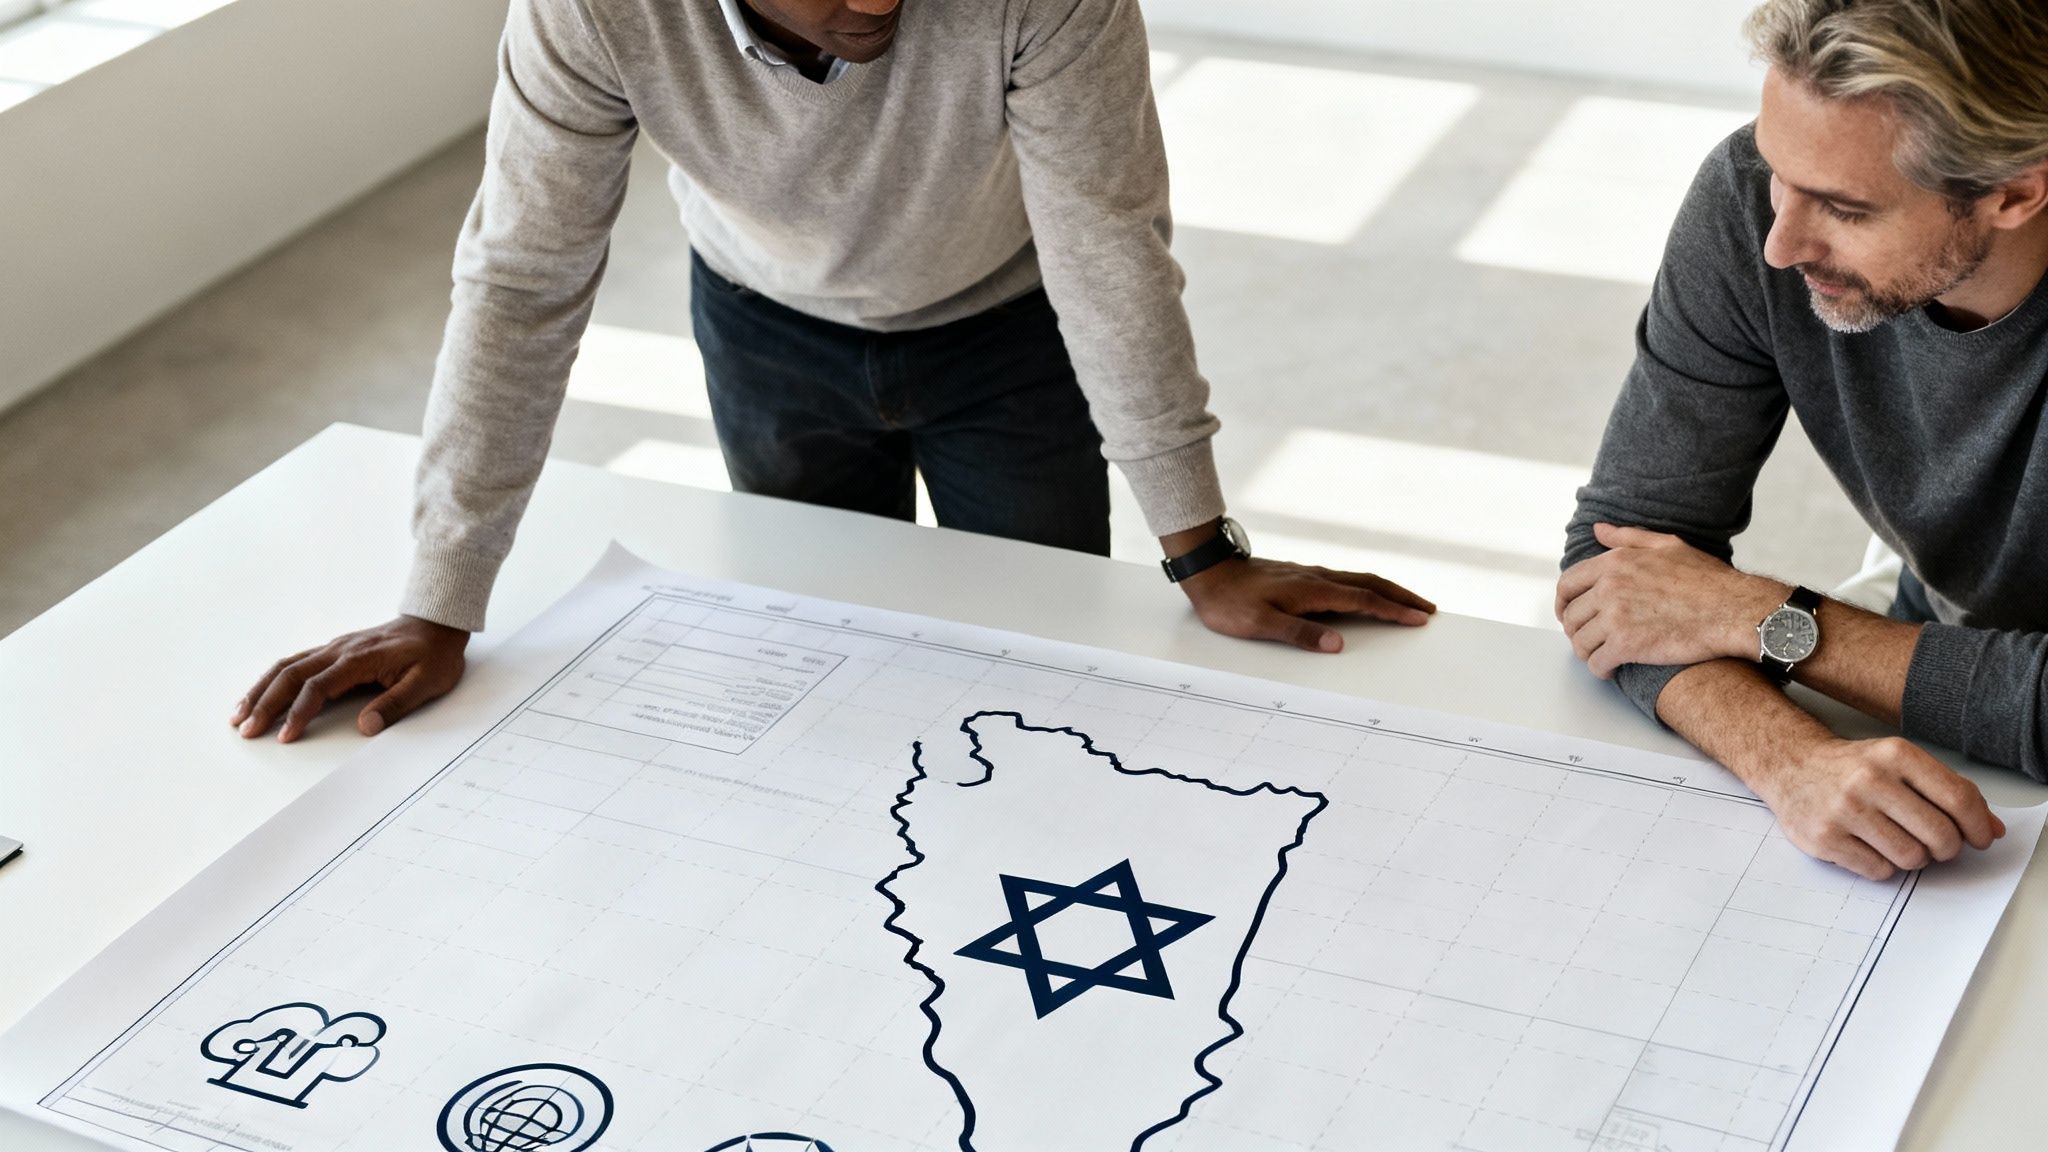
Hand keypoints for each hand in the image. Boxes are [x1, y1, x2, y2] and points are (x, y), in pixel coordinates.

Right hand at [232, 616, 469, 742]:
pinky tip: (261, 693)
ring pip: (287, 666)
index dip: (298, 713)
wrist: (437, 623)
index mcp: (359, 659)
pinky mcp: (334, 650)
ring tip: (239, 715)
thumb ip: (396, 704)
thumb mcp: (427, 682)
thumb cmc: (434, 654)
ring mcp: (334, 647)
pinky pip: (295, 662)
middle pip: (291, 675)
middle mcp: (339, 649)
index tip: (284, 736)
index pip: (318, 687)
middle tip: (245, 730)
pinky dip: (273, 679)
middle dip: (265, 704)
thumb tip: (366, 727)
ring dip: (260, 690)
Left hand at [1178, 556, 1434, 651]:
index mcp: (1313, 590)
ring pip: (1358, 579)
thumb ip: (1300, 634)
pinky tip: (1364, 593)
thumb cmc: (1230, 602)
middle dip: (1401, 597)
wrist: (1208, 572)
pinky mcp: (1301, 576)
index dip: (1394, 612)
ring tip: (1406, 601)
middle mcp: (1317, 578)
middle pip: (1370, 583)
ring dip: (1387, 590)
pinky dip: (1366, 587)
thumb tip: (1337, 644)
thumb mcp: (1261, 624)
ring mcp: (1309, 575)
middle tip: (1427, 609)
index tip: (1419, 619)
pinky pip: (1344, 579)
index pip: (1364, 601)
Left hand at [1557, 523, 1783, 677]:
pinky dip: (1600, 669)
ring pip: (1580, 642)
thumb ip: (1627, 538)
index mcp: (1614, 563)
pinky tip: (1610, 669)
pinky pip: (1597, 662)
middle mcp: (1609, 587)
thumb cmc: (1706, 579)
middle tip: (1587, 638)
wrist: (1734, 609)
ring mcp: (1616, 617)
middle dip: (1575, 630)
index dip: (1563, 603)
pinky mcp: (1627, 645)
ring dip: (1586, 652)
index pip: (1568, 584)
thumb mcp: (1667, 545)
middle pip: (1571, 615)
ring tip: (1599, 655)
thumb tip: (1598, 530)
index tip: (1569, 614)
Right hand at [1754, 734, 2004, 880]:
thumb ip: (1948, 791)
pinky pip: (1879, 871)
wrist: (1790, 766)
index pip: (1958, 798)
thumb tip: (1992, 829)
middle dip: (1947, 848)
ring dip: (1914, 858)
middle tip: (1938, 844)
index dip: (1979, 826)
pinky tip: (1872, 846)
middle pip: (1940, 835)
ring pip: (1912, 858)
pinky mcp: (1825, 838)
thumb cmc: (1854, 768)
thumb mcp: (1900, 763)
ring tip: (1899, 842)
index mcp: (1895, 755)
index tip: (1980, 837)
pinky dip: (1883, 866)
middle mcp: (1868, 779)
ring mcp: (1844, 810)